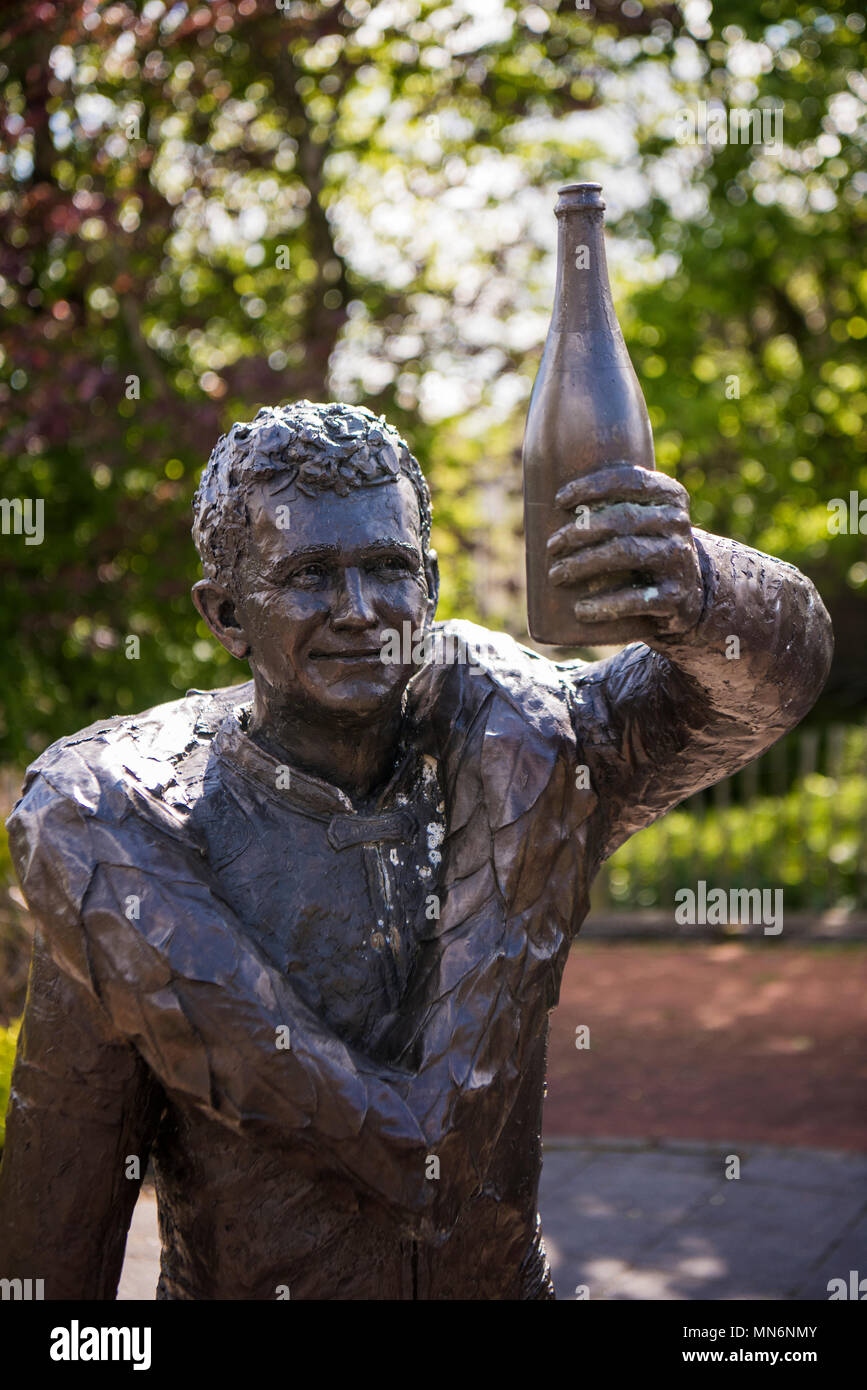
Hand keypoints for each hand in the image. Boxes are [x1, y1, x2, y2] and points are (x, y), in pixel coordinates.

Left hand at [546, 463, 703, 640]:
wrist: (687, 596)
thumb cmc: (644, 549)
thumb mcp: (639, 522)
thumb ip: (607, 506)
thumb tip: (541, 498)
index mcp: (669, 496)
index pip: (630, 479)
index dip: (592, 486)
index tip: (558, 501)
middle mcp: (678, 523)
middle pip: (622, 518)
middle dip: (579, 531)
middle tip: (552, 546)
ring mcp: (679, 560)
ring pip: (626, 553)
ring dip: (584, 563)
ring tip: (556, 574)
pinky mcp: (675, 597)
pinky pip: (637, 600)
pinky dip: (605, 605)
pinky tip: (581, 610)